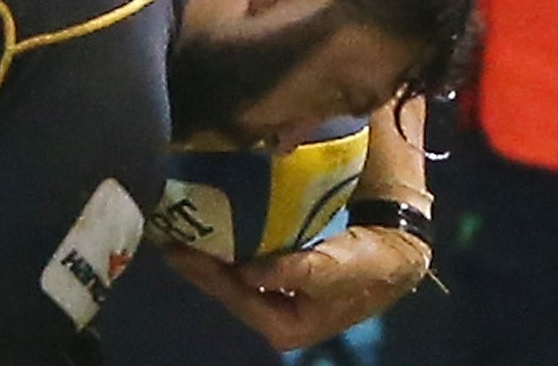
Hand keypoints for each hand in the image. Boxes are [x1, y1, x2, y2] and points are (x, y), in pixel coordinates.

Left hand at [163, 225, 431, 350]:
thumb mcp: (333, 272)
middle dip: (198, 267)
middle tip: (168, 237)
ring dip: (205, 258)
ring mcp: (273, 302)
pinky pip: (239, 268)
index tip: (181, 251)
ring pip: (229, 280)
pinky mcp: (274, 283)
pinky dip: (222, 251)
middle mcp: (274, 320)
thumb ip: (293, 272)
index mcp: (286, 327)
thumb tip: (249, 273)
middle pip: (226, 291)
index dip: (209, 276)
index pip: (237, 299)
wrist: (389, 257)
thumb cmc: (363, 267)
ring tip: (176, 232)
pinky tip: (205, 232)